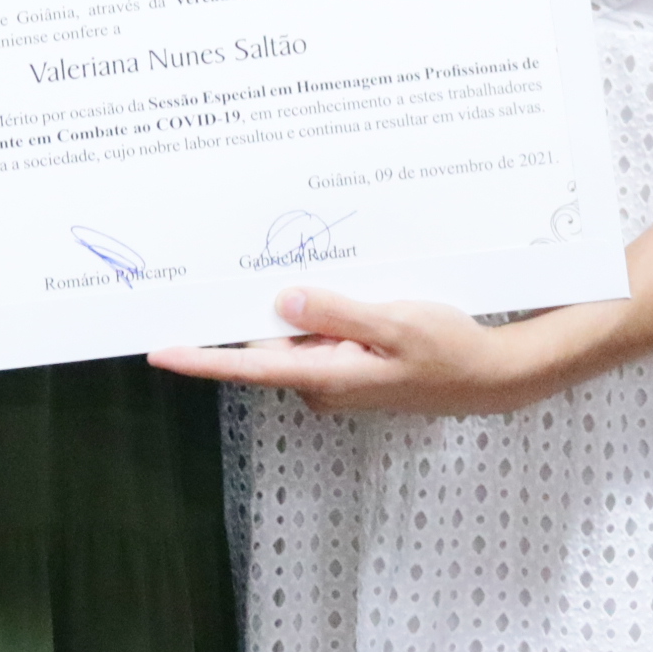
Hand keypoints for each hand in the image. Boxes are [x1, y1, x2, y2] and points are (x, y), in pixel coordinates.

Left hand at [148, 287, 586, 416]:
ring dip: (309, 309)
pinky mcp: (351, 370)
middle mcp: (322, 383)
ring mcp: (336, 379)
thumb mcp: (395, 321)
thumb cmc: (448, 350)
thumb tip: (285, 302)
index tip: (161, 351)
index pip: (249, 368)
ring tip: (352, 286)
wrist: (491, 378)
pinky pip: (322, 339)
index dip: (202, 360)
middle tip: (283, 268)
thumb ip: (337, 312)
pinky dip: (330, 316)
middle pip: (273, 342)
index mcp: (326, 375)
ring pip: (300, 337)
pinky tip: (361, 298)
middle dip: (271, 307)